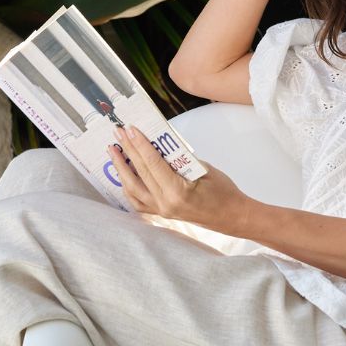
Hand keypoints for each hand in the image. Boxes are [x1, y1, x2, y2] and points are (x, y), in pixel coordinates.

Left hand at [107, 126, 249, 233]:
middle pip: (140, 173)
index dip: (140, 144)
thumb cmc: (223, 191)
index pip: (152, 163)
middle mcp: (165, 204)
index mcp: (177, 192)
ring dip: (121, 168)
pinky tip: (122, 174)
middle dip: (127, 150)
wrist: (232, 216)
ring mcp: (161, 211)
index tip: (130, 129)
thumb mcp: (203, 168)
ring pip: (133, 189)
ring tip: (113, 151)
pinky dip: (128, 187)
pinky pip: (138, 202)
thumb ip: (178, 159)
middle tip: (117, 133)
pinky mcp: (161, 214)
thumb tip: (157, 144)